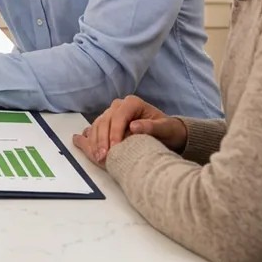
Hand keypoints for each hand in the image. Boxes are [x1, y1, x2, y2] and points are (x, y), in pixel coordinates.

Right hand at [72, 95, 186, 167]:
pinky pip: (95, 130)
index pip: (119, 116)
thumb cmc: (168, 131)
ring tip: (99, 158)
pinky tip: (93, 151)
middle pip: (105, 120)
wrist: (166, 134)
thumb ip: (151, 127)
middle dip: (103, 139)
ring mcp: (111, 113)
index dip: (115, 132)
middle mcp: (119, 105)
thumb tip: (134, 126)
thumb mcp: (165, 129)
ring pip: (98, 125)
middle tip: (103, 156)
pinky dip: (93, 141)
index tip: (115, 147)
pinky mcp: (107, 123)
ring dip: (96, 142)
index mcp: (132, 103)